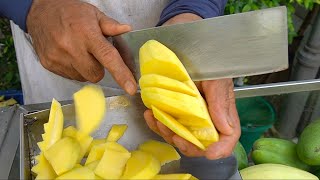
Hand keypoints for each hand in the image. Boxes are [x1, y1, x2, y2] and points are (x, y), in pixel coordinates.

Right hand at [26, 0, 136, 94]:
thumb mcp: (93, 14)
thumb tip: (127, 29)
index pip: (108, 57)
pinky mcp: (49, 65)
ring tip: (80, 52)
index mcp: (87, 34)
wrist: (39, 11)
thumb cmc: (70, 12)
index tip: (131, 88)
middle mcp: (71, 48)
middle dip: (100, 68)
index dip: (121, 74)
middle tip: (94, 54)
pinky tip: (70, 55)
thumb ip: (110, 25)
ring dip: (86, 69)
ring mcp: (58, 58)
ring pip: (83, 78)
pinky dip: (75, 69)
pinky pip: (70, 76)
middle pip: (96, 75)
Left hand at [144, 14, 240, 158]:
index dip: (221, 149)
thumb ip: (220, 101)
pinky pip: (164, 123)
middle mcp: (205, 115)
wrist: (182, 38)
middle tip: (174, 134)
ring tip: (157, 118)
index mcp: (220, 109)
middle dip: (187, 144)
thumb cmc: (203, 55)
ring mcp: (187, 113)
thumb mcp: (214, 76)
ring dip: (167, 133)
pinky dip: (156, 123)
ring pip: (179, 136)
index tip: (208, 152)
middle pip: (201, 142)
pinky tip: (150, 114)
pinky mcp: (172, 107)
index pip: (227, 136)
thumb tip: (226, 129)